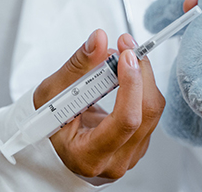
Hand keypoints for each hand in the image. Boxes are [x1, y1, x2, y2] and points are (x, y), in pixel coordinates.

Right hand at [34, 29, 164, 178]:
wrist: (52, 140)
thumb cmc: (48, 123)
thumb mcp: (52, 93)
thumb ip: (77, 66)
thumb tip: (99, 39)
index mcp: (88, 156)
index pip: (125, 121)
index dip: (131, 84)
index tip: (126, 55)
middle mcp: (115, 161)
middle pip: (146, 113)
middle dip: (141, 73)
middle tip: (127, 46)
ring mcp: (132, 154)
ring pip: (153, 110)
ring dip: (143, 77)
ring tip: (123, 58)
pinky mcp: (141, 143)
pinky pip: (152, 111)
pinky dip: (143, 87)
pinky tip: (127, 76)